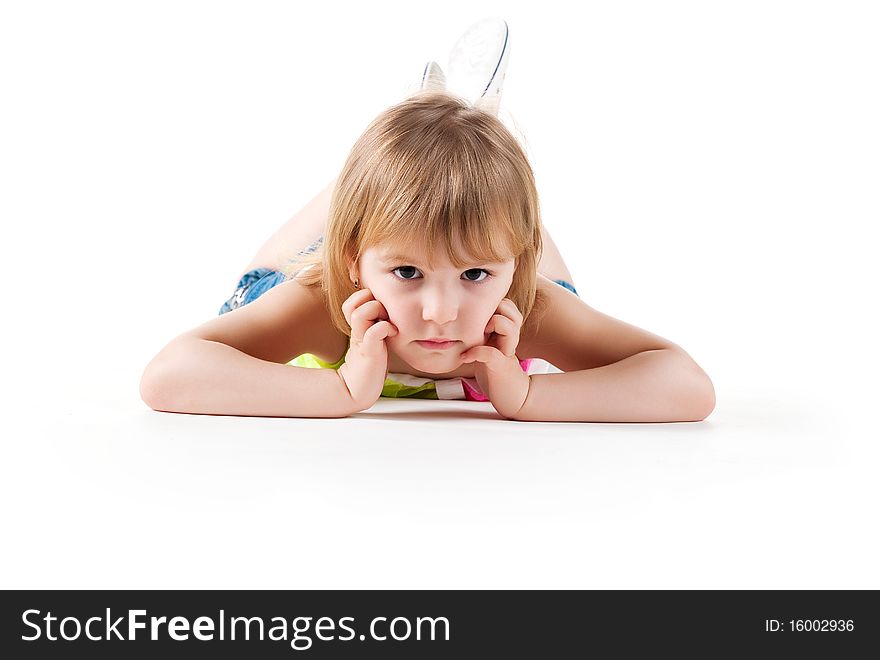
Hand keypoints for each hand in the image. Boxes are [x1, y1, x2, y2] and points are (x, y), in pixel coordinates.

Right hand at [337, 288, 397, 410]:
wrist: (360, 390)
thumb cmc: (371, 364)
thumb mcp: (374, 339)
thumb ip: (377, 323)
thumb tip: (390, 308)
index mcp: (359, 325)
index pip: (355, 299)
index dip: (367, 297)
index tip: (383, 308)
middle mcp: (358, 330)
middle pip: (355, 301)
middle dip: (373, 300)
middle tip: (386, 312)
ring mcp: (362, 340)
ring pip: (361, 313)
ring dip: (377, 312)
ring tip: (388, 321)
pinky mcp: (368, 353)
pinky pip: (374, 332)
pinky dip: (385, 328)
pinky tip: (393, 333)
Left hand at [459, 297, 529, 418]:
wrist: (511, 396)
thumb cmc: (495, 370)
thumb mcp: (487, 345)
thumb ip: (481, 331)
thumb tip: (457, 315)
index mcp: (505, 330)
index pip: (504, 303)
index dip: (490, 303)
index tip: (471, 313)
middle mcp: (509, 337)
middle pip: (509, 308)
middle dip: (491, 309)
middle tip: (475, 323)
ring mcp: (507, 350)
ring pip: (506, 325)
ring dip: (489, 324)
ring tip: (476, 335)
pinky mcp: (501, 366)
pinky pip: (490, 353)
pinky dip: (474, 353)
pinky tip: (465, 358)